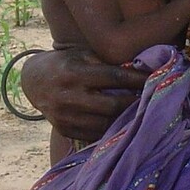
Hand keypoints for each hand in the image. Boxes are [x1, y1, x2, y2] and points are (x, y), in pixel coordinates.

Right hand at [20, 47, 147, 144]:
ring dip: (125, 119)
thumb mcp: (82, 54)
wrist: (33, 81)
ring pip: (105, 123)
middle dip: (135, 102)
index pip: (113, 77)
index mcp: (74, 72)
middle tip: (154, 99)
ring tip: (142, 113)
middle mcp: (68, 96)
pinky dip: (110, 129)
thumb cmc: (65, 63)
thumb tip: (140, 71)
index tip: (156, 79)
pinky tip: (123, 124)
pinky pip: (94, 134)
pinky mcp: (64, 130)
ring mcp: (65, 116)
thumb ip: (106, 63)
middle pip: (112, 105)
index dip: (137, 79)